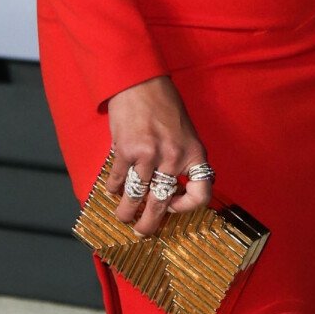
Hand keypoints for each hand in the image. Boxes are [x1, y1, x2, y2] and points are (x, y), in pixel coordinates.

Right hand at [106, 75, 213, 236]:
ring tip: (123, 216)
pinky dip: (113, 190)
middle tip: (141, 231)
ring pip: (135, 199)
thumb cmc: (164, 105)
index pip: (202, 193)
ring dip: (126, 212)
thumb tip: (173, 191)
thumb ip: (182, 159)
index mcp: (194, 152)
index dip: (187, 207)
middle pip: (162, 205)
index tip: (174, 207)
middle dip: (149, 225)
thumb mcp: (185, 132)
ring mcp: (148, 155)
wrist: (140, 82)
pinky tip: (112, 190)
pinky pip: (118, 182)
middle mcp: (173, 157)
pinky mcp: (125, 151)